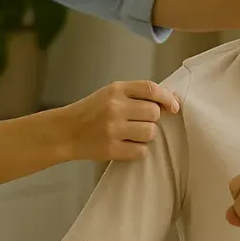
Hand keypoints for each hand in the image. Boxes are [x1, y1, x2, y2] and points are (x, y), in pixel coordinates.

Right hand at [59, 80, 179, 161]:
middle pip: (154, 113)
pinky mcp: (111, 149)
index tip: (174, 107)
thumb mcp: (110, 94)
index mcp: (116, 90)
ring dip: (146, 135)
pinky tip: (126, 145)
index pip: (150, 89)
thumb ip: (136, 95)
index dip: (167, 98)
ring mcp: (112, 129)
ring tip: (132, 134)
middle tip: (138, 122)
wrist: (65, 131)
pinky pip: (141, 151)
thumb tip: (168, 102)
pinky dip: (138, 150)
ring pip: (150, 133)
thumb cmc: (91, 112)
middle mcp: (115, 107)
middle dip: (152, 119)